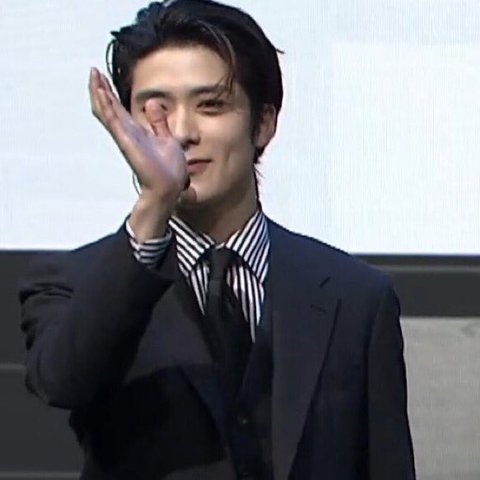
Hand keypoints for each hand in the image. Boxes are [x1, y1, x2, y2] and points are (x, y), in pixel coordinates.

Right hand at [89, 67, 192, 238]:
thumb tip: (152, 103)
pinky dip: (107, 107)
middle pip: (109, 108)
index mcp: (137, 132)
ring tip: (94, 75)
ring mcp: (125, 138)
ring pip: (107, 112)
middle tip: (94, 71)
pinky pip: (114, 122)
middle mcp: (128, 134)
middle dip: (101, 89)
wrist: (170, 187)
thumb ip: (159, 123)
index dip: (111, 93)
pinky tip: (102, 93)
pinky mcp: (127, 143)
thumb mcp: (167, 139)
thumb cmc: (169, 170)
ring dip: (100, 94)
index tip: (103, 77)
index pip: (119, 109)